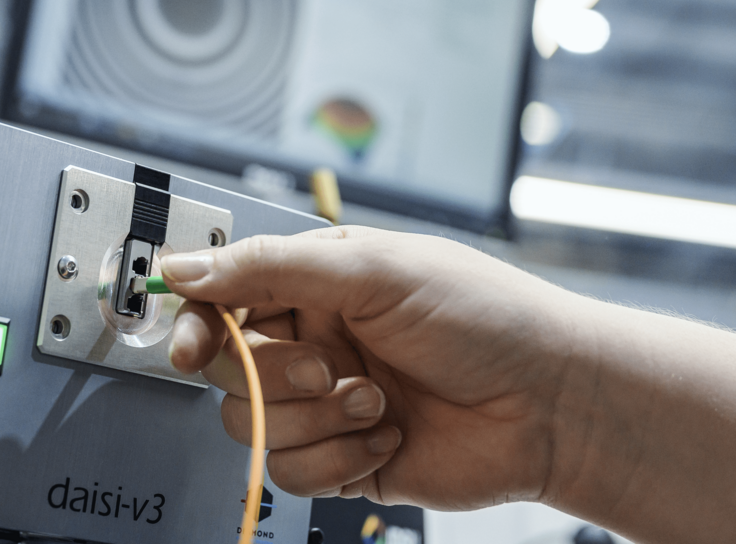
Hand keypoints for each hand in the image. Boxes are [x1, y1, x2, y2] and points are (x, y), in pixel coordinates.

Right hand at [161, 225, 575, 508]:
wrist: (552, 402)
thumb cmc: (481, 316)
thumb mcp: (372, 270)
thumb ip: (270, 266)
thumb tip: (186, 267)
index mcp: (315, 283)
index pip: (224, 298)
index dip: (197, 321)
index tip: (192, 344)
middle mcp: (314, 340)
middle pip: (229, 367)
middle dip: (275, 375)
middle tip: (326, 368)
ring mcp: (326, 402)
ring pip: (254, 424)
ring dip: (314, 419)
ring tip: (374, 401)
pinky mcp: (344, 458)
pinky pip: (293, 472)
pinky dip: (338, 459)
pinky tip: (385, 437)